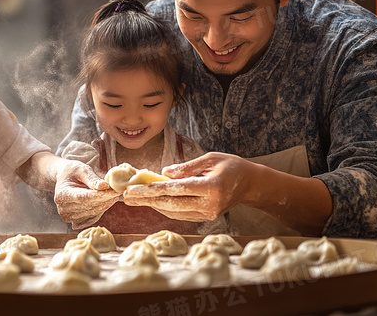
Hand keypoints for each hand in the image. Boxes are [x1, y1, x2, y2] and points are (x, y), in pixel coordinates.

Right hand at [53, 162, 118, 228]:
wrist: (65, 180)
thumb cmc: (73, 172)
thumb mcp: (81, 169)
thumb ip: (92, 179)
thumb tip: (104, 186)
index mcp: (62, 194)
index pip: (84, 197)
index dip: (101, 195)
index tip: (115, 191)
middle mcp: (64, 208)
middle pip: (90, 206)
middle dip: (107, 199)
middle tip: (119, 191)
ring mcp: (69, 217)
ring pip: (93, 212)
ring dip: (106, 204)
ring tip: (114, 194)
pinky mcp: (75, 221)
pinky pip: (93, 217)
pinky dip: (102, 209)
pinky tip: (107, 201)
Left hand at [123, 152, 258, 221]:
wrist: (251, 184)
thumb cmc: (231, 166)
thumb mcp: (210, 158)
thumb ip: (187, 167)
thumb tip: (164, 173)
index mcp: (212, 188)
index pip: (177, 189)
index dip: (153, 189)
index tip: (134, 189)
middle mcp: (210, 205)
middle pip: (172, 204)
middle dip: (146, 200)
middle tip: (126, 196)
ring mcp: (208, 214)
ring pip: (174, 212)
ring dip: (152, 205)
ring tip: (134, 199)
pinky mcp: (205, 218)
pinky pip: (180, 214)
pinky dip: (164, 208)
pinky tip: (151, 202)